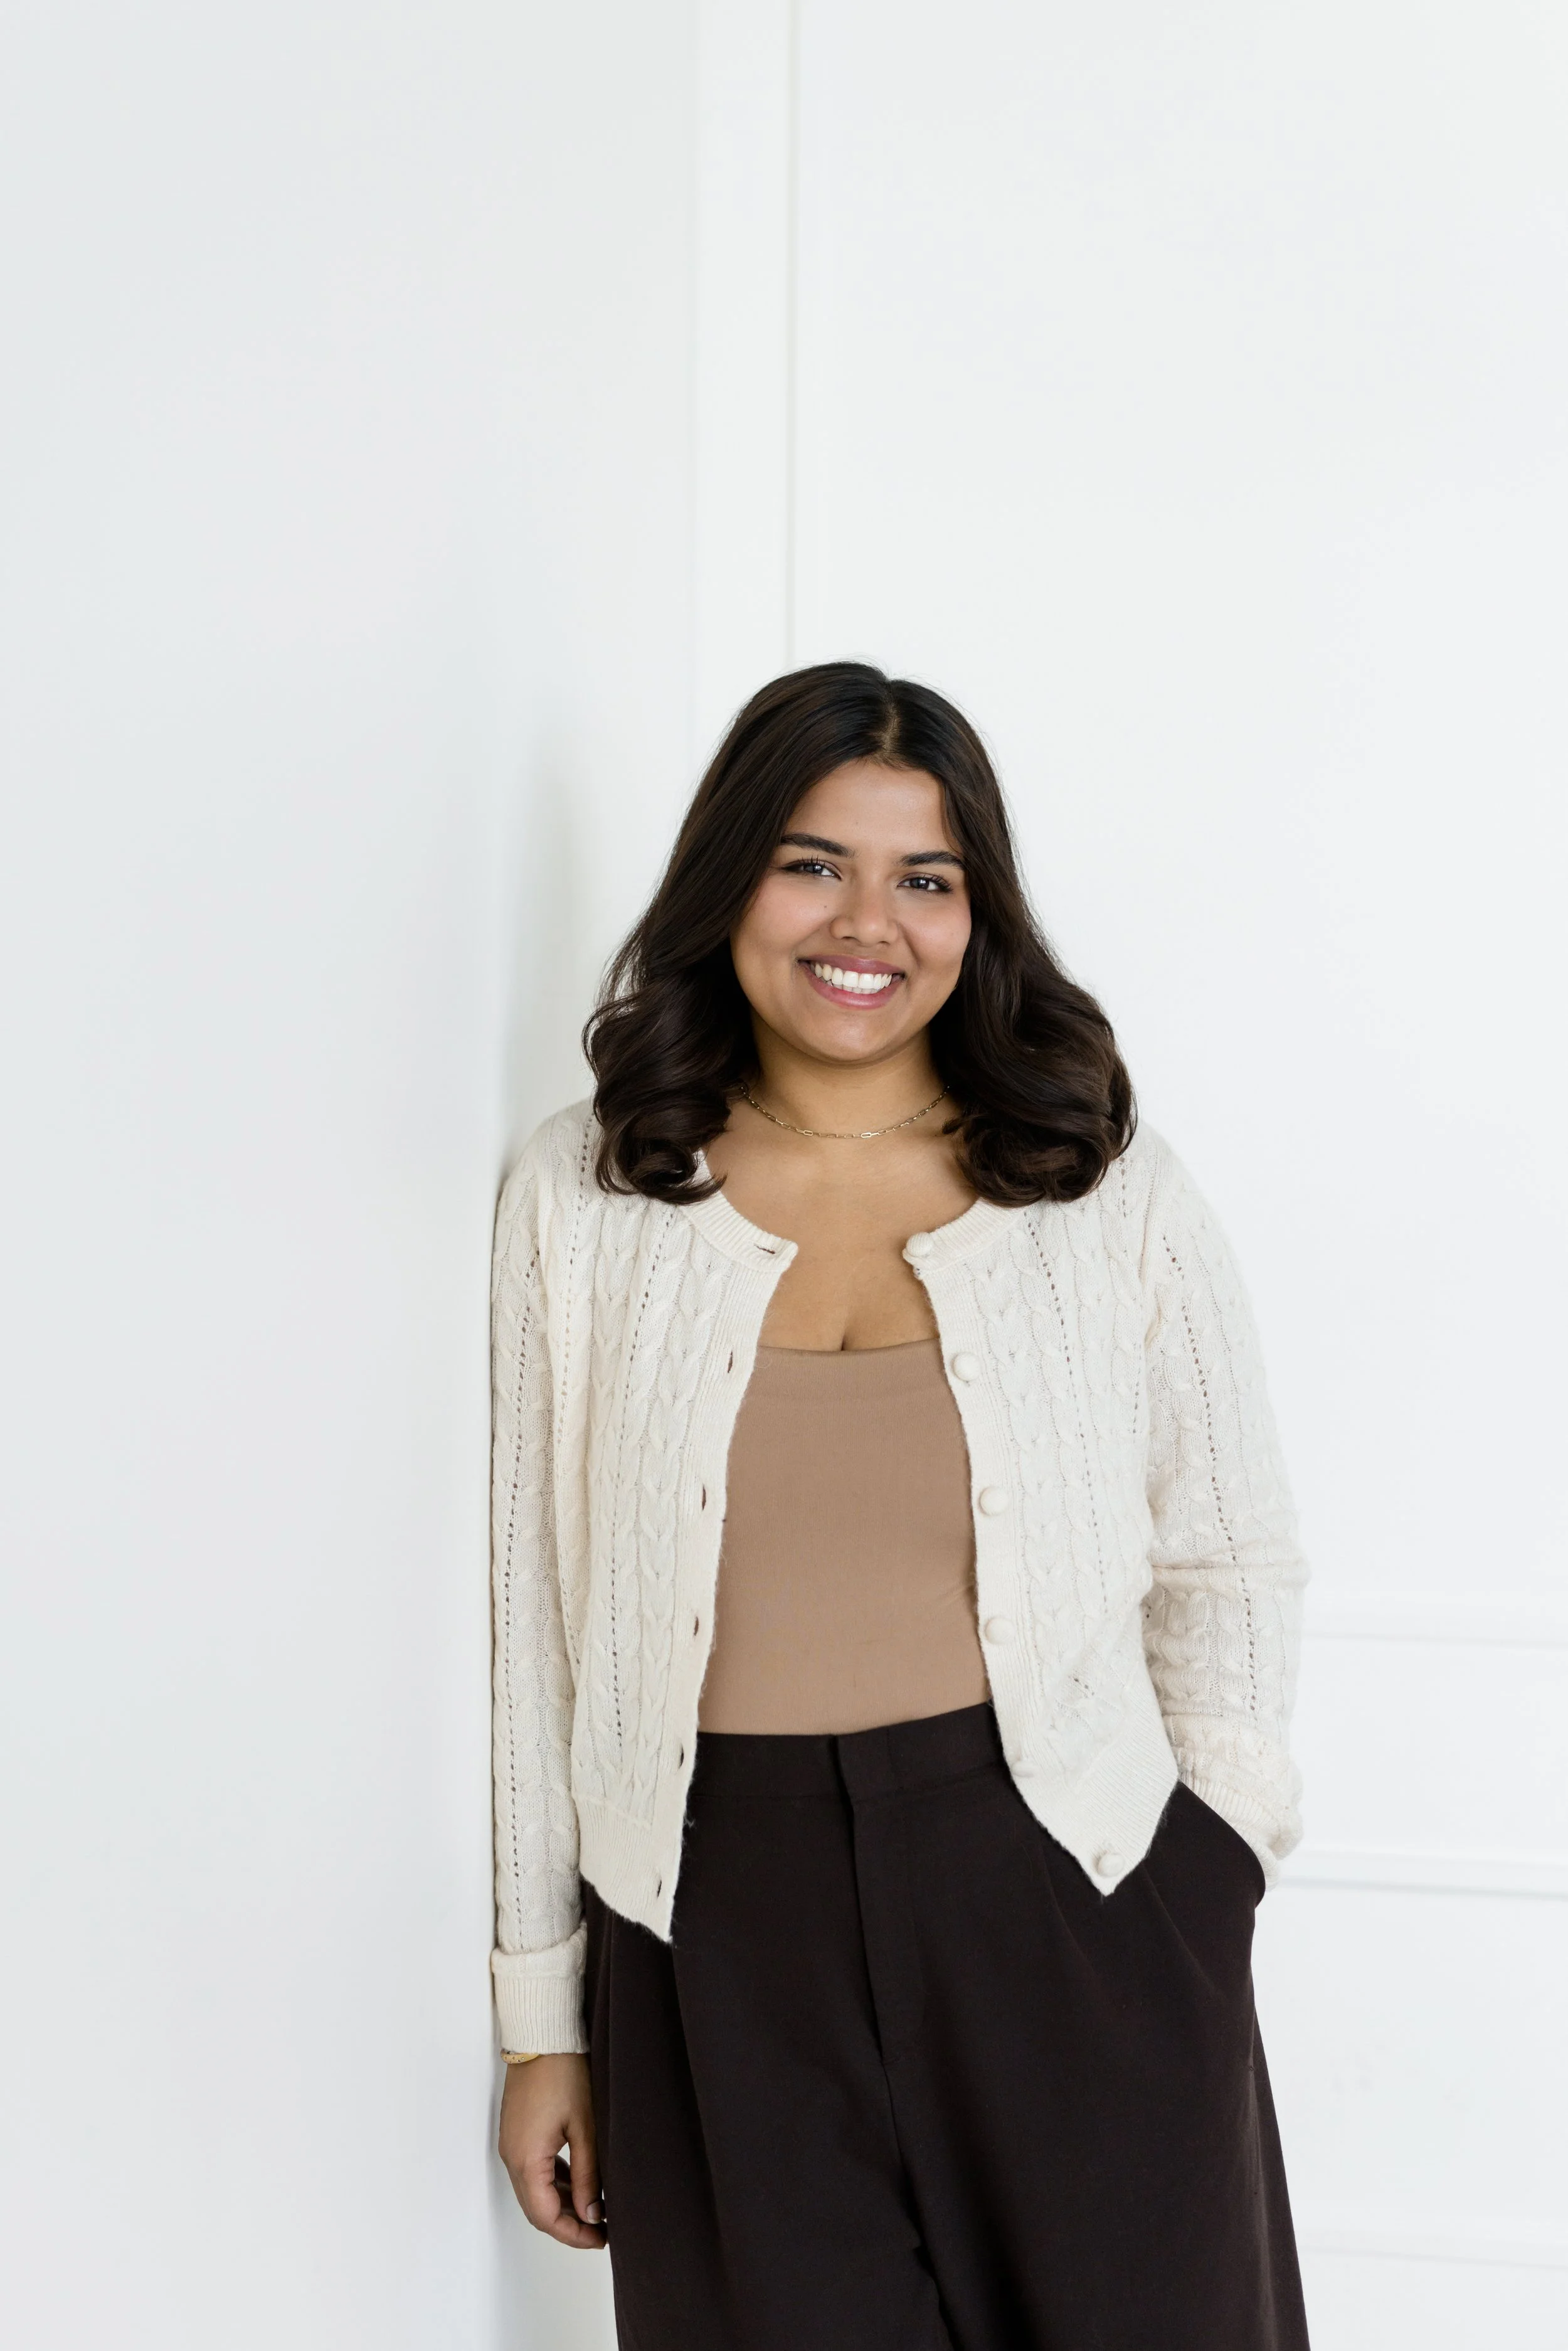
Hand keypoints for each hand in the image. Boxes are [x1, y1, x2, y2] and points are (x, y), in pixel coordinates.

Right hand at [498, 2054, 605, 2249]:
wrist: (542, 2035)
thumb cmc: (563, 2073)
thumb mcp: (585, 2127)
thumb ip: (588, 2175)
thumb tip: (592, 2213)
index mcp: (526, 2160)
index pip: (545, 2216)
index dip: (572, 2233)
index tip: (599, 2239)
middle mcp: (512, 2156)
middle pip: (536, 2208)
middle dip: (568, 2224)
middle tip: (600, 2230)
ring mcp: (512, 2144)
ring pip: (534, 2191)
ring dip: (561, 2204)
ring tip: (594, 2209)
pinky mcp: (517, 2133)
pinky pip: (533, 2171)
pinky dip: (554, 2183)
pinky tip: (578, 2183)